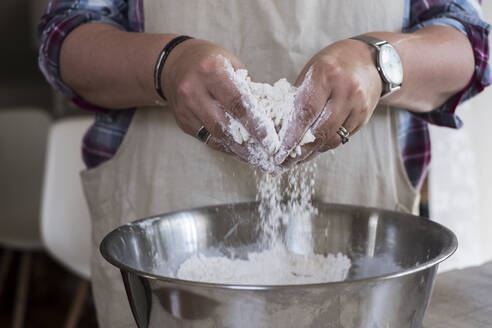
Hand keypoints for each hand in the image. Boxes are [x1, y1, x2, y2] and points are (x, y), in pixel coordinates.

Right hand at [161, 39, 273, 167]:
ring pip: (215, 136)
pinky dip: (225, 147)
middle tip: (268, 156)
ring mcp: (186, 108)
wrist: (174, 64)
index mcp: (211, 71)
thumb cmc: (210, 61)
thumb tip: (269, 112)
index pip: (238, 103)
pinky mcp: (182, 121)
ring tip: (257, 158)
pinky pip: (207, 138)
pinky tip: (240, 151)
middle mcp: (194, 90)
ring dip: (238, 150)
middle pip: (225, 125)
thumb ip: (248, 87)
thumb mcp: (231, 63)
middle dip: (249, 144)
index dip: (256, 125)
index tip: (271, 140)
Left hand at [275, 38, 382, 166]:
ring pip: (332, 139)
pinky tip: (314, 148)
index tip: (280, 152)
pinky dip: (326, 145)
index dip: (291, 136)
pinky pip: (342, 138)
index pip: (306, 112)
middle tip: (285, 162)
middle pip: (320, 131)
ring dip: (313, 152)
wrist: (369, 60)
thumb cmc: (332, 64)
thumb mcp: (311, 71)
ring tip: (297, 159)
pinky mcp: (364, 117)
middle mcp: (346, 90)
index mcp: (326, 75)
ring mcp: (359, 105)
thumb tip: (279, 128)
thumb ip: (298, 97)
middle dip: (301, 150)